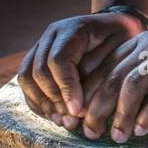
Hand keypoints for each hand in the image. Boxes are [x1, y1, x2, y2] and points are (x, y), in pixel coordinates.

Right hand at [18, 10, 145, 125]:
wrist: (114, 26)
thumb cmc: (121, 40)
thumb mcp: (120, 51)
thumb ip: (98, 75)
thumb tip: (78, 108)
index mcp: (72, 28)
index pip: (58, 60)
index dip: (66, 88)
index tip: (78, 111)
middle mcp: (51, 35)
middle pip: (38, 71)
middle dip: (53, 100)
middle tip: (70, 121)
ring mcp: (41, 45)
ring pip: (26, 77)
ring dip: (42, 103)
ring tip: (61, 120)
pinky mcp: (36, 58)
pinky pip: (26, 81)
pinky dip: (36, 101)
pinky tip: (53, 115)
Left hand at [78, 29, 147, 142]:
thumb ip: (138, 71)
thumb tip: (106, 104)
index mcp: (140, 43)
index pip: (104, 68)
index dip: (86, 93)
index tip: (77, 118)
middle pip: (113, 78)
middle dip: (96, 108)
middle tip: (89, 132)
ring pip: (132, 86)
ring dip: (120, 115)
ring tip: (116, 137)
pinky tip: (142, 130)